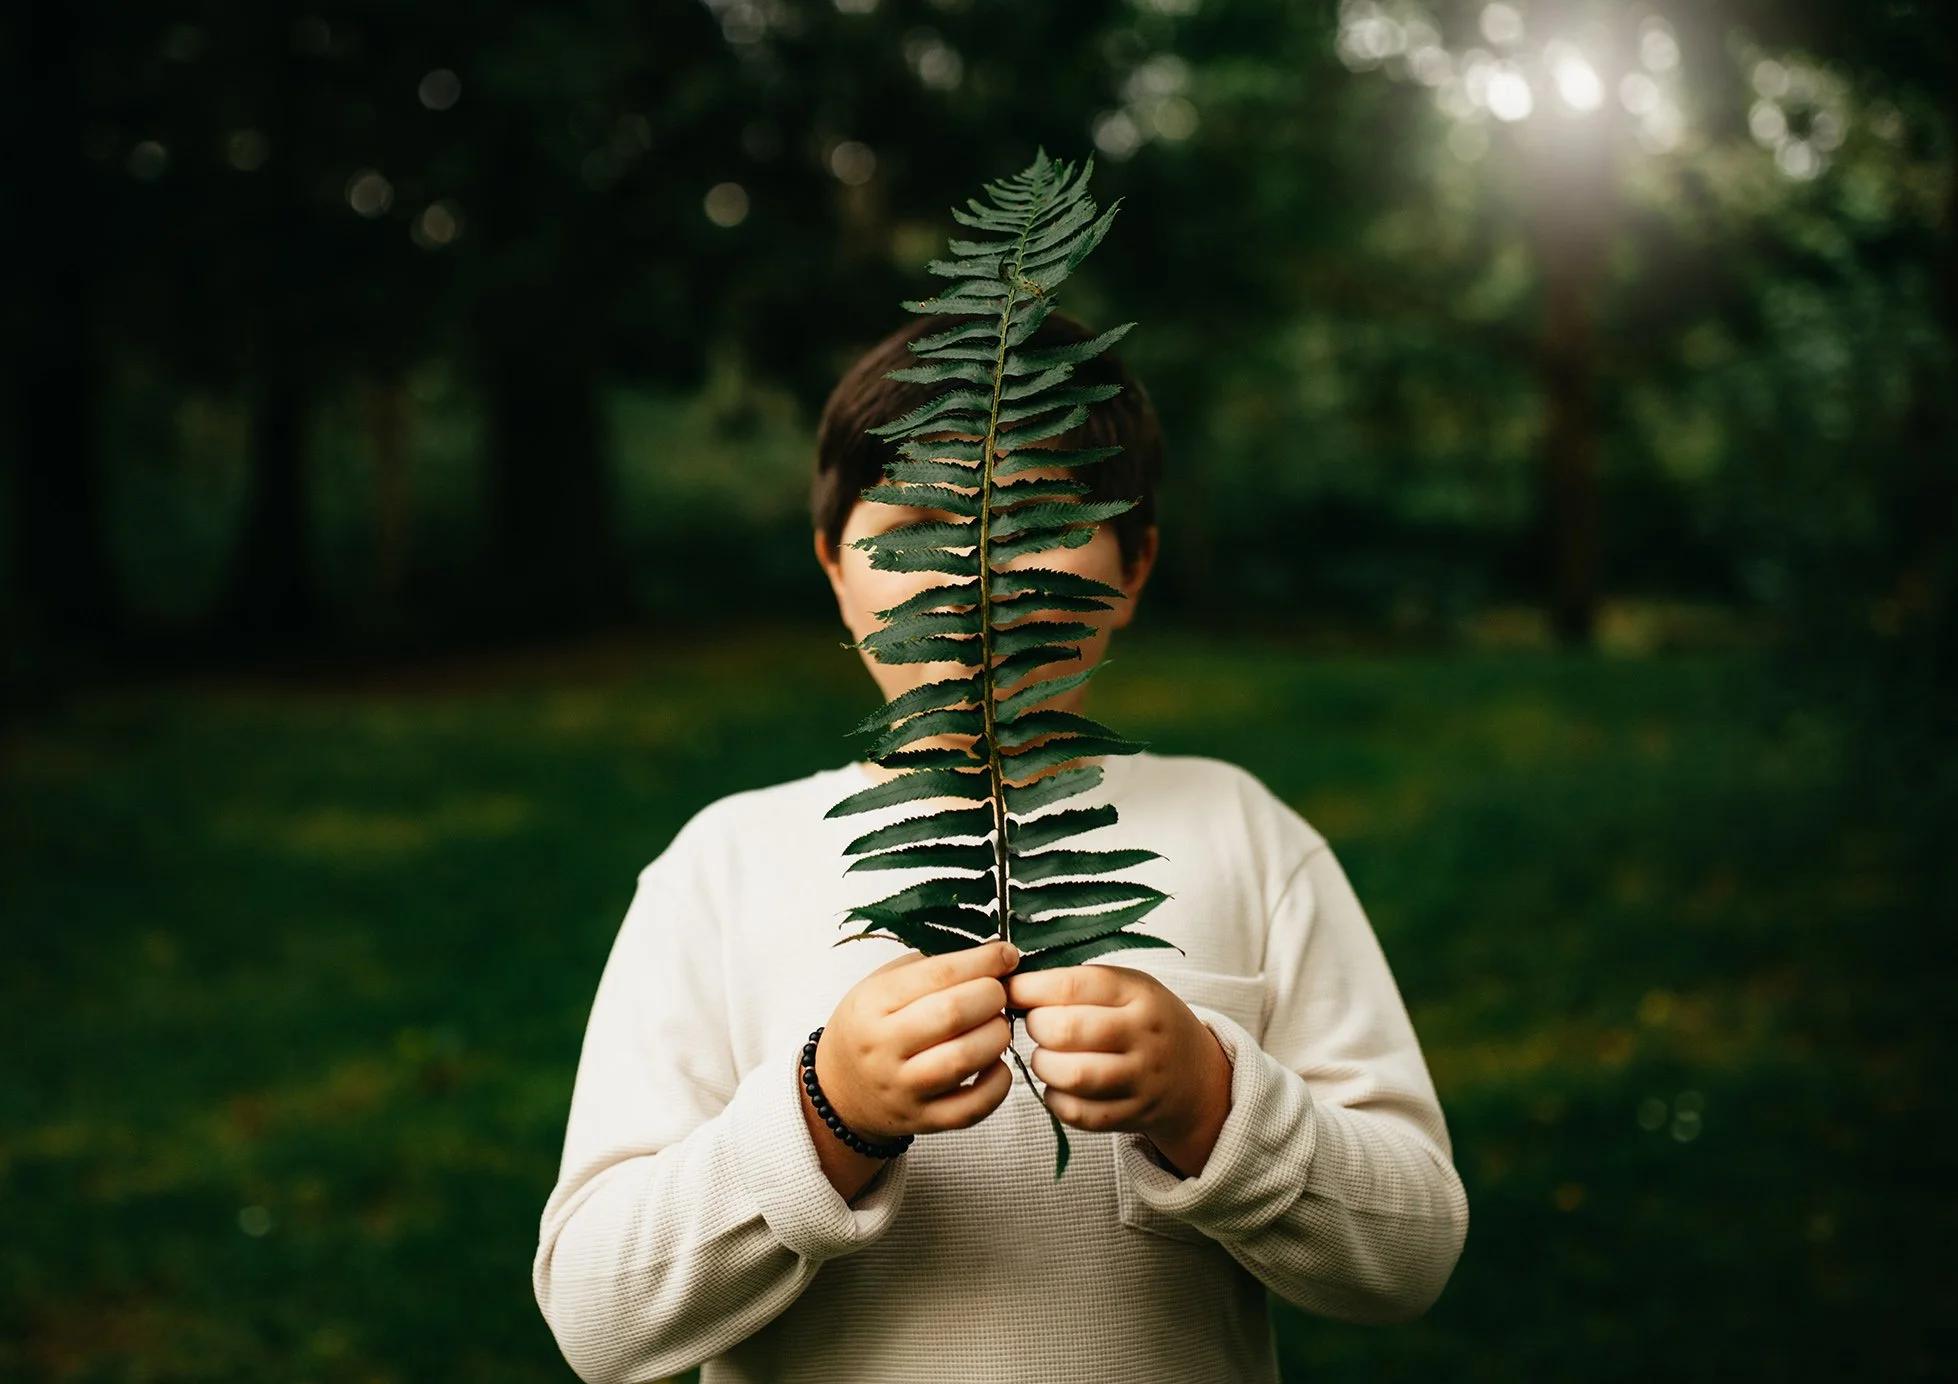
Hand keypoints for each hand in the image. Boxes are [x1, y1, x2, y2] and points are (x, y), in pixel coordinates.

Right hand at [816, 940, 1020, 1141]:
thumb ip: (930, 968)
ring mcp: (903, 1088)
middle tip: (1000, 992)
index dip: (982, 961)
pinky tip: (996, 1064)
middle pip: (953, 1013)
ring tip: (997, 1025)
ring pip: (965, 1058)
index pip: (937, 974)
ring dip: (997, 1035)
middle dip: (992, 995)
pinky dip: (997, 1083)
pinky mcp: (923, 1120)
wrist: (840, 1090)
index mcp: (872, 1004)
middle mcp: (884, 1048)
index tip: (1006, 954)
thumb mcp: (880, 985)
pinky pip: (973, 1106)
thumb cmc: (869, 1028)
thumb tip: (992, 956)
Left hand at [1004, 964, 1234, 1176]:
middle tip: (1038, 1025)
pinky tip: (1059, 1085)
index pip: (1073, 986)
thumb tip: (1013, 984)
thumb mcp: (1129, 987)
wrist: (1195, 1075)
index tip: (1010, 990)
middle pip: (1067, 1030)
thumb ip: (1080, 983)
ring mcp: (1141, 1079)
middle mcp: (1143, 1036)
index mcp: (1140, 993)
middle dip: (1036, 1027)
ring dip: (1043, 1065)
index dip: (1030, 989)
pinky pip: (1079, 1113)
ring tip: (1046, 1056)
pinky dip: (1056, 1099)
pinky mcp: (1133, 1115)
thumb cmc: (1146, 1022)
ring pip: (1071, 1075)